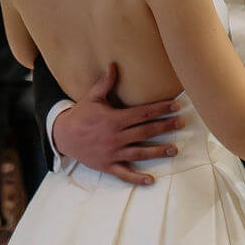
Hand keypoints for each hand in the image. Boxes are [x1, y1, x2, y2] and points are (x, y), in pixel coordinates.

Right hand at [52, 63, 183, 185]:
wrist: (63, 136)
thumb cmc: (80, 115)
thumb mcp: (92, 97)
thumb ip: (105, 83)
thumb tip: (113, 64)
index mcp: (114, 119)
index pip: (142, 113)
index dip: (160, 109)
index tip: (175, 106)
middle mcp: (116, 136)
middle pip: (146, 131)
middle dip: (165, 127)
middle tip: (181, 123)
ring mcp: (112, 152)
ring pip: (140, 152)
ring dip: (158, 151)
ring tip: (175, 149)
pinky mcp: (108, 165)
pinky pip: (124, 173)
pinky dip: (137, 178)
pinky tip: (151, 180)